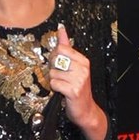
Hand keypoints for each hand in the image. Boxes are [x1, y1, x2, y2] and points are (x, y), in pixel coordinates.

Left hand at [48, 23, 106, 139]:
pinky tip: (62, 91)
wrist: (85, 110)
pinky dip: (54, 88)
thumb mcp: (74, 66)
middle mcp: (82, 68)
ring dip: (54, 81)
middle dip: (53, 69)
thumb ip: (66, 47)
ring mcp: (79, 79)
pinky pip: (54, 84)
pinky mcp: (73, 90)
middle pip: (55, 60)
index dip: (55, 56)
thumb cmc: (77, 87)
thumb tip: (61, 29)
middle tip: (61, 77)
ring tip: (62, 85)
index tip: (59, 63)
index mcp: (83, 60)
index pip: (62, 48)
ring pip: (53, 73)